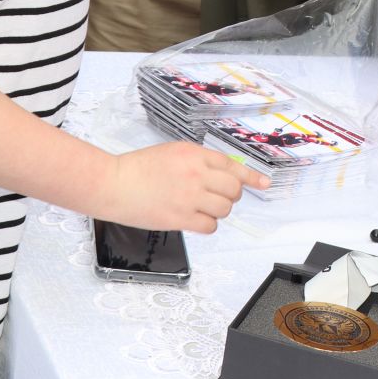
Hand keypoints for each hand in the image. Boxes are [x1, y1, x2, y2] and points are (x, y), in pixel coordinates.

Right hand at [97, 142, 268, 234]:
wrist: (113, 184)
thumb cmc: (137, 168)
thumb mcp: (172, 153)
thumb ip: (198, 161)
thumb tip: (221, 173)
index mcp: (194, 153)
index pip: (232, 166)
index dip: (251, 177)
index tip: (264, 183)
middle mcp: (196, 173)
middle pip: (233, 189)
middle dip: (229, 195)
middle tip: (216, 197)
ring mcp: (190, 196)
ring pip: (224, 209)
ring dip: (217, 211)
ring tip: (198, 207)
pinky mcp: (181, 218)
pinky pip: (210, 226)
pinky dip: (206, 225)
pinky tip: (193, 219)